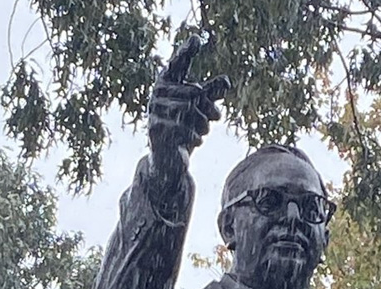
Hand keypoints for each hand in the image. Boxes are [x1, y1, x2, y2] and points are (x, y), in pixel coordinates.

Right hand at [148, 36, 230, 185]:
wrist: (167, 158)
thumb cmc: (184, 128)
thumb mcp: (200, 110)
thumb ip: (211, 94)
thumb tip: (226, 82)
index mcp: (167, 84)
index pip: (178, 64)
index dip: (186, 52)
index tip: (197, 38)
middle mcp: (157, 94)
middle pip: (194, 92)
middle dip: (209, 107)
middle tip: (216, 118)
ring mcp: (154, 111)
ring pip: (190, 111)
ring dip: (204, 124)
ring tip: (203, 132)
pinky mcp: (155, 129)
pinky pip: (185, 129)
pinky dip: (196, 137)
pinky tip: (195, 142)